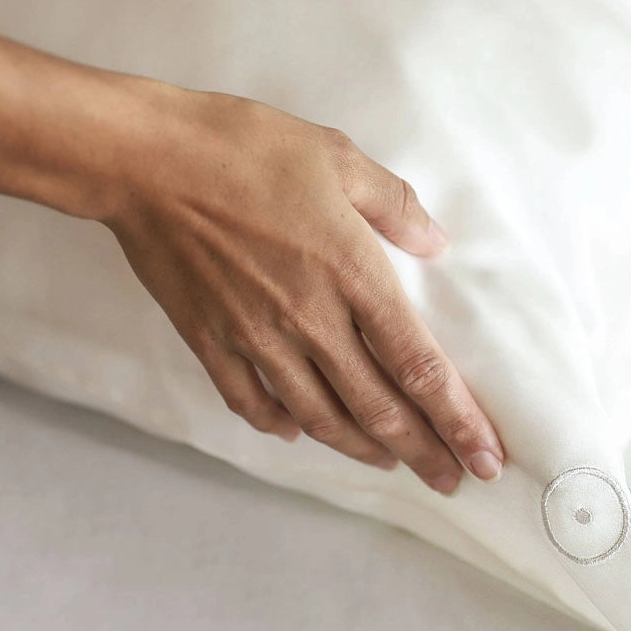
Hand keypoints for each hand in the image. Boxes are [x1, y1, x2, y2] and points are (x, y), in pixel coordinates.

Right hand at [102, 89, 505, 493]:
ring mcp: (257, 338)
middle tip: (451, 482)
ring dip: (362, 448)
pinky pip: (251, 402)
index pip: (419, 366)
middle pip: (378, 408)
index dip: (457, 418)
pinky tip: (297, 432)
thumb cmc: (244, 148)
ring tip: (390, 464)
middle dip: (423, 452)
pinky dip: (279, 425)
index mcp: (352, 275)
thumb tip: (435, 244)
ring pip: (321, 416)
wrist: (145, 160)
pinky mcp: (211, 341)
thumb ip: (394, 205)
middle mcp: (311, 321)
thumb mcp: (336, 156)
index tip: (484, 456)